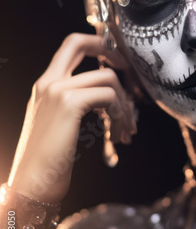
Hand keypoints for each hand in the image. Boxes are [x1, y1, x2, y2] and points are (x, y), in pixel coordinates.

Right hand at [7, 33, 136, 203]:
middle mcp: (49, 81)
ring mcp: (57, 90)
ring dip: (125, 103)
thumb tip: (109, 98)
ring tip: (127, 128)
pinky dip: (120, 113)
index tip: (118, 60)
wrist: (31, 186)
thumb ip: (76, 103)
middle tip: (131, 76)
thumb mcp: (58, 124)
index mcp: (45, 84)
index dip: (98, 44)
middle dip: (112, 52)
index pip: (71, 45)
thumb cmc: (47, 161)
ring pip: (107, 77)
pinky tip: (119, 134)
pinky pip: (108, 95)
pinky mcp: (69, 103)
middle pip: (80, 42)